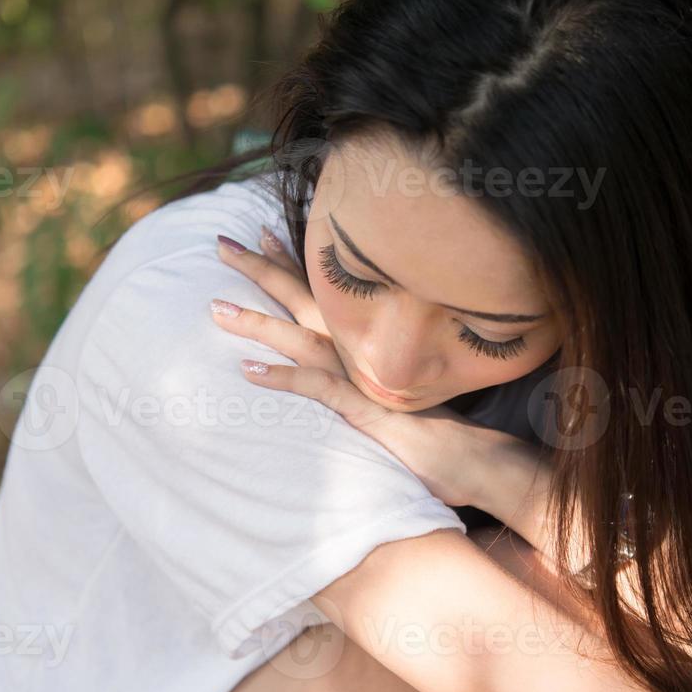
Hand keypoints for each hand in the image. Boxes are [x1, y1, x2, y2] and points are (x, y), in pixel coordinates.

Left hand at [209, 227, 494, 507]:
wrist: (476, 458)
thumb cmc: (440, 430)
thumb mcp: (399, 390)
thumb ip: (375, 371)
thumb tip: (354, 364)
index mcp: (371, 339)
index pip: (325, 291)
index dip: (293, 261)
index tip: (263, 233)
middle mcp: (365, 348)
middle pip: (305, 299)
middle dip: (262, 268)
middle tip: (222, 243)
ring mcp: (364, 376)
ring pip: (301, 337)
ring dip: (257, 322)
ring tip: (215, 308)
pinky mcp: (366, 409)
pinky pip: (318, 388)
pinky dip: (283, 377)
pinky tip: (248, 370)